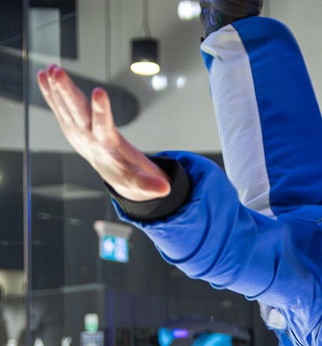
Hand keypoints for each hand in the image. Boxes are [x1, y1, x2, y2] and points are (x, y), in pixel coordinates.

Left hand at [36, 64, 169, 201]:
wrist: (106, 168)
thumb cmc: (122, 170)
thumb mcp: (137, 180)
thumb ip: (149, 184)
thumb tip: (165, 189)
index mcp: (105, 144)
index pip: (103, 126)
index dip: (102, 110)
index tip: (100, 92)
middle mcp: (87, 134)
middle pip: (76, 110)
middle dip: (66, 91)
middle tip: (57, 72)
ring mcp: (76, 128)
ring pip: (64, 105)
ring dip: (55, 86)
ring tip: (50, 68)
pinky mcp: (71, 122)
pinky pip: (58, 105)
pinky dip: (49, 91)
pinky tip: (43, 75)